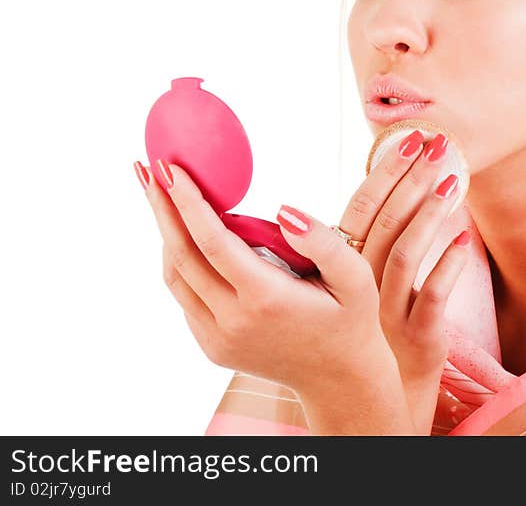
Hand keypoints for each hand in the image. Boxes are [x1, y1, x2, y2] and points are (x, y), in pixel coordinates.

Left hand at [134, 159, 402, 412]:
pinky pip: (185, 295)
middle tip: (147, 169)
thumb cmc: (350, 319)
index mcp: (267, 299)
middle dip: (161, 208)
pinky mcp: (211, 345)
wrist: (339, 379)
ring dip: (164, 232)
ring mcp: (217, 337)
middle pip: (182, 255)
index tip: (170, 168)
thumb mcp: (356, 278)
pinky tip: (185, 234)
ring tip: (159, 195)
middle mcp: (234, 321)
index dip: (187, 203)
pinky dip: (180, 260)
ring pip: (176, 276)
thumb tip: (282, 210)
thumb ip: (322, 241)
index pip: (213, 242)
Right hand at [325, 130, 470, 434]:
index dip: (384, 173)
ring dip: (429, 216)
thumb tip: (394, 180)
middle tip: (438, 145)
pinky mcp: (417, 337)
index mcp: (344, 266)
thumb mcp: (364, 277)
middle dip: (412, 180)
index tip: (410, 138)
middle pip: (384, 224)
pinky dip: (448, 268)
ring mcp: (387, 313)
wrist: (381, 390)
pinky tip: (465, 241)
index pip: (361, 210)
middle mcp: (360, 287)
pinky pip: (431, 298)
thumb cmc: (374, 322)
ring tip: (453, 181)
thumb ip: (373, 235)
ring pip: (405, 256)